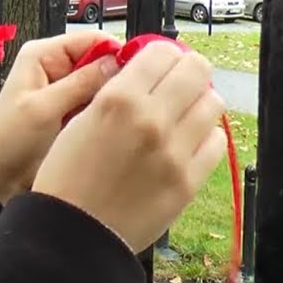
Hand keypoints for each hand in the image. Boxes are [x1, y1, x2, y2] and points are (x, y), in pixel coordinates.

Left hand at [0, 30, 122, 204]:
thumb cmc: (10, 139)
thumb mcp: (44, 108)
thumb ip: (79, 84)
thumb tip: (117, 62)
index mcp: (43, 55)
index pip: (91, 40)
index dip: (118, 52)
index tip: (142, 73)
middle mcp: (57, 66)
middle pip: (101, 60)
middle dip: (118, 78)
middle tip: (138, 100)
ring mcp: (67, 88)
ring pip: (103, 83)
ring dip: (114, 98)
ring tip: (130, 115)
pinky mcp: (73, 109)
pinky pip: (98, 103)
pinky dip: (107, 112)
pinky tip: (119, 125)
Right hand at [32, 41, 226, 251]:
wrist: (75, 230)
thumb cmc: (67, 175)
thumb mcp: (79, 120)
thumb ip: (115, 93)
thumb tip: (144, 72)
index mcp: (118, 100)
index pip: (162, 52)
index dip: (160, 54)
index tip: (156, 63)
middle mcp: (152, 120)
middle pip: (196, 70)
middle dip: (186, 71)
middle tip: (175, 83)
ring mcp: (175, 151)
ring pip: (211, 102)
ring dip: (197, 101)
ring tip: (180, 114)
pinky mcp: (189, 180)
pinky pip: (215, 141)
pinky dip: (203, 135)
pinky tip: (184, 142)